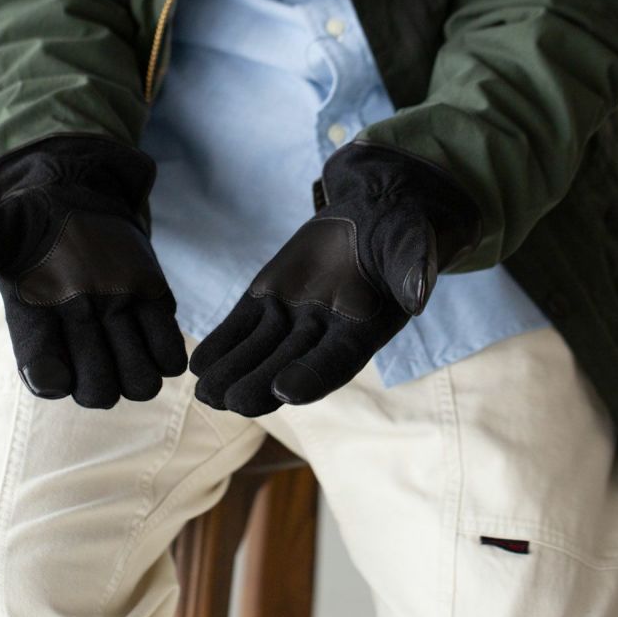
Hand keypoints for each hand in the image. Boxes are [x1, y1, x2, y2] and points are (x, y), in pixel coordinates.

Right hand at [0, 134, 186, 407]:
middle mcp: (78, 343)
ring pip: (140, 385)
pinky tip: (151, 316)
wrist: (79, 198)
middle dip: (103, 371)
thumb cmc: (33, 220)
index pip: (47, 379)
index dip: (53, 371)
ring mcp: (120, 335)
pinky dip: (166, 348)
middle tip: (100, 322)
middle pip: (100, 393)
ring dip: (139, 364)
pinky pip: (169, 358)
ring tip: (127, 320)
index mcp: (37, 332)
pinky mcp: (154, 317)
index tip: (55, 329)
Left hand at [189, 140, 481, 415]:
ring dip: (232, 371)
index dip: (311, 376)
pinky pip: (240, 326)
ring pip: (258, 351)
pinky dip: (221, 344)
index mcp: (362, 330)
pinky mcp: (266, 300)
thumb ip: (413, 268)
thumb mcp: (410, 243)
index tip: (285, 390)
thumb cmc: (399, 232)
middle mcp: (323, 333)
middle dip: (260, 384)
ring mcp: (291, 318)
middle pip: (288, 365)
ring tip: (204, 393)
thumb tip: (420, 295)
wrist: (370, 214)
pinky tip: (198, 364)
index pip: (335, 361)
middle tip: (232, 402)